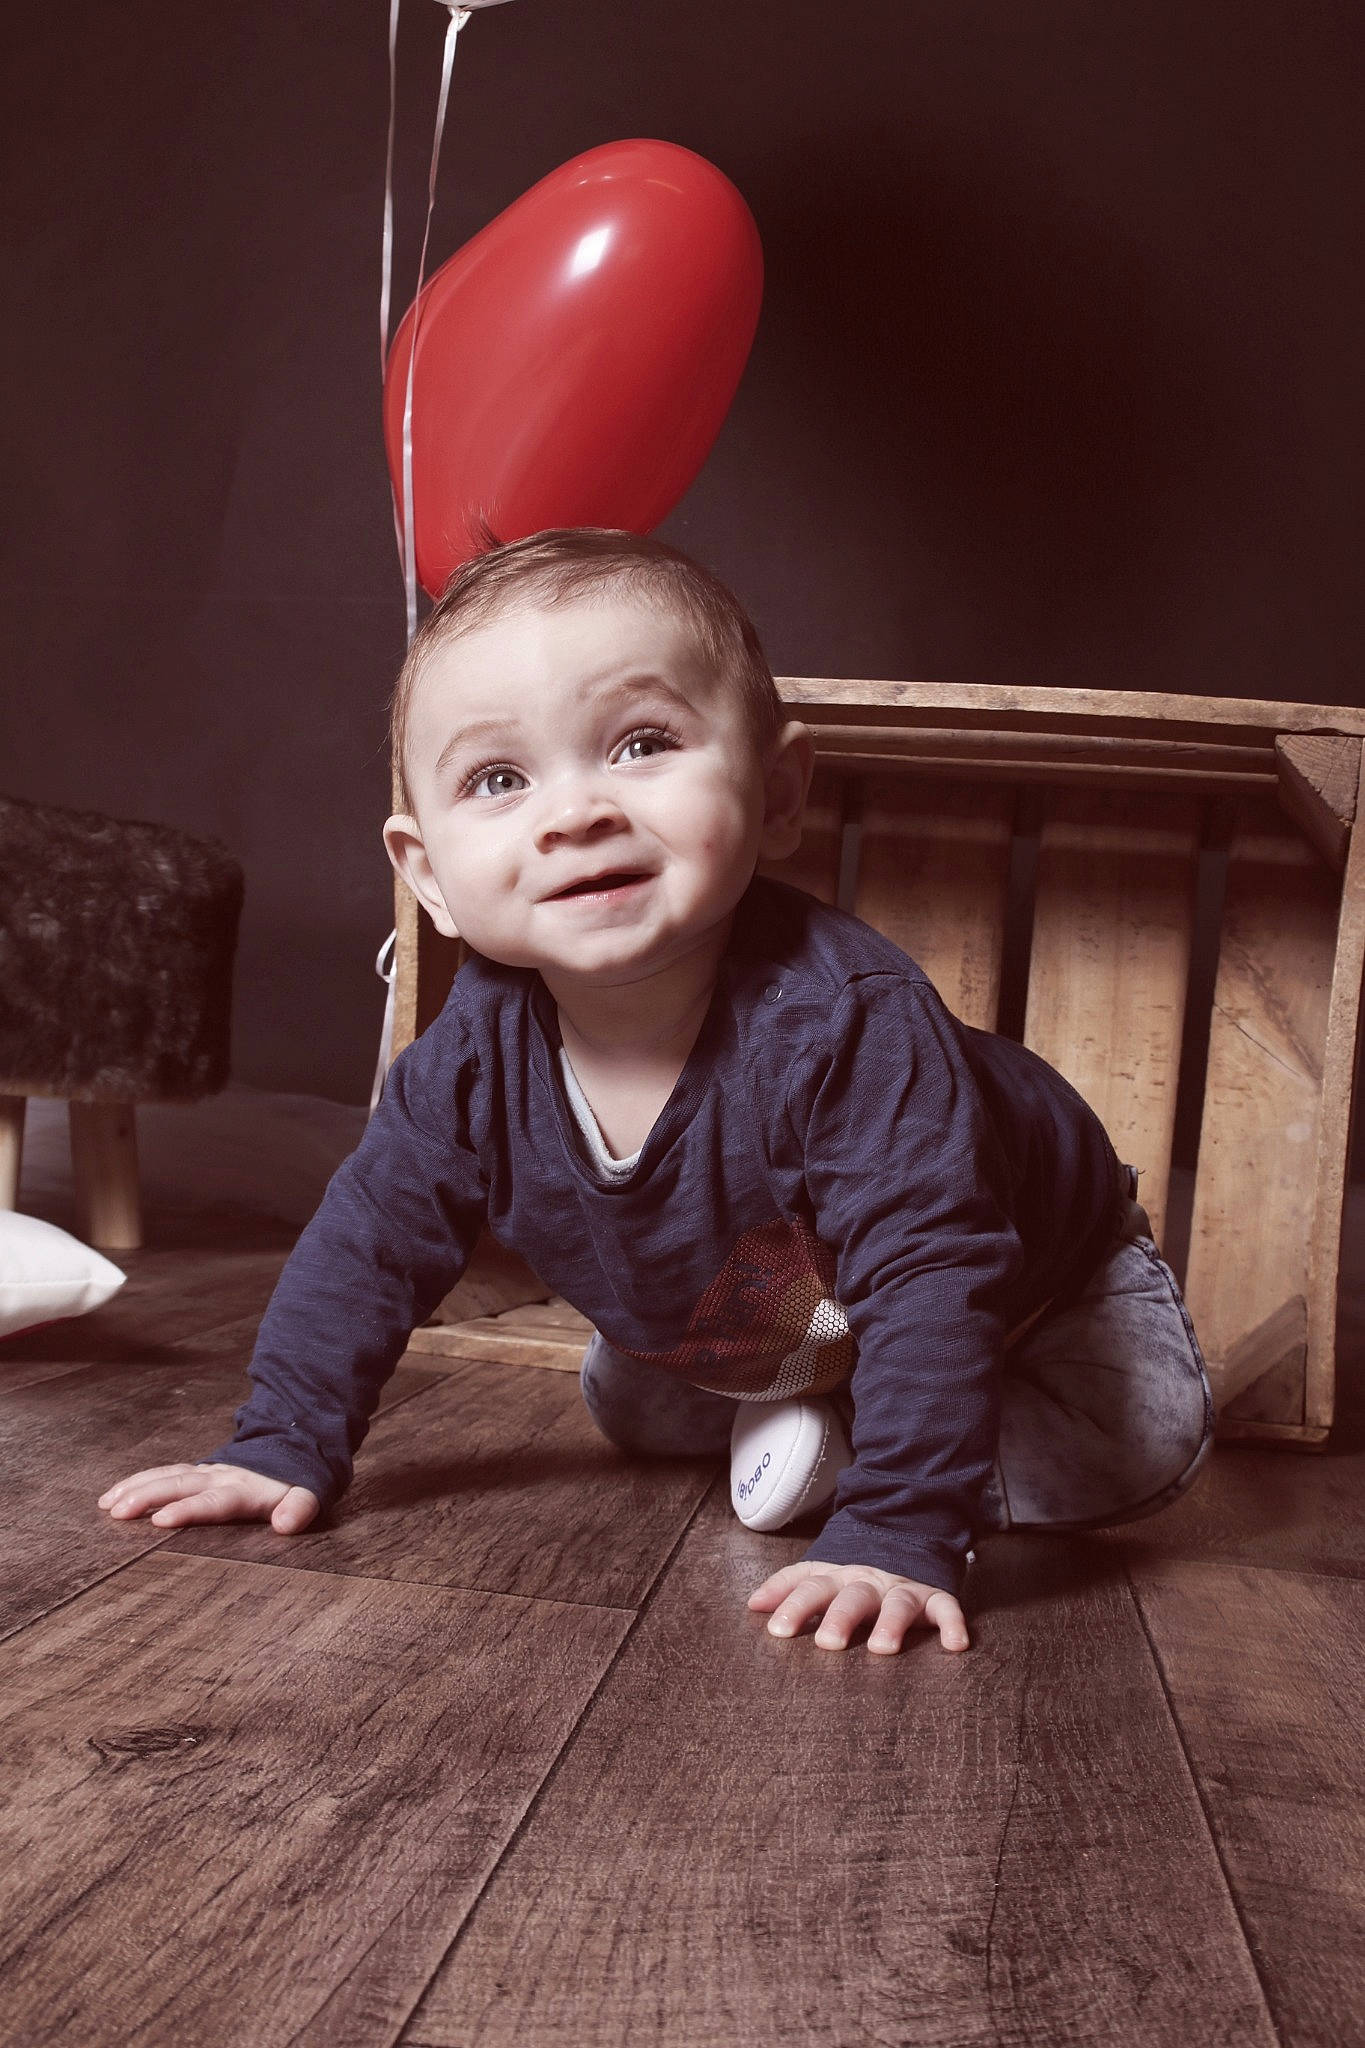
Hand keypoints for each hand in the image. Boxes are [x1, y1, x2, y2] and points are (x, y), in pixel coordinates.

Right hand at [97, 1462, 318, 1533]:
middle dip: (147, 1497)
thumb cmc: (294, 1482)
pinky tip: (114, 1495)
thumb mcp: (308, 1494)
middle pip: (179, 1485)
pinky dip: (137, 1482)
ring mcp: (205, 1472)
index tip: (160, 1520)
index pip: (212, 1502)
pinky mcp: (195, 1472)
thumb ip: (299, 1508)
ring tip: (107, 1505)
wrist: (291, 1445)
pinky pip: (162, 1474)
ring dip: (135, 1488)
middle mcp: (218, 1477)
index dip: (187, 1510)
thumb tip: (286, 1525)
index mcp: (243, 1489)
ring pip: (165, 1477)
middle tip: (117, 1513)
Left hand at [747, 1560, 968, 1655]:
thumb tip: (752, 1605)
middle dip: (840, 1617)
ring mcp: (902, 1587)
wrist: (903, 1536)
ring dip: (891, 1623)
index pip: (811, 1587)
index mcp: (837, 1577)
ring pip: (897, 1602)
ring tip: (882, 1649)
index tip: (777, 1630)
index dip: (794, 1605)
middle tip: (828, 1643)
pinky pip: (947, 1608)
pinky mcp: (934, 1596)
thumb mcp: (820, 1575)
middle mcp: (868, 1581)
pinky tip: (956, 1645)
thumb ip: (788, 1587)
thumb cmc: (852, 1574)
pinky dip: (953, 1624)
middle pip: (853, 1595)